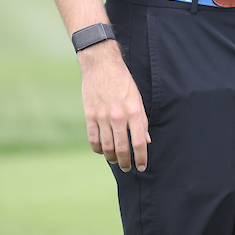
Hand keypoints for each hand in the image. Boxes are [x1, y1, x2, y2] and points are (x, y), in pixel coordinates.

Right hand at [78, 41, 149, 171]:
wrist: (102, 66)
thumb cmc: (124, 82)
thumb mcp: (138, 99)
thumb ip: (142, 120)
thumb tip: (145, 140)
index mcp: (134, 111)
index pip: (139, 142)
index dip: (141, 157)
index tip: (142, 166)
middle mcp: (119, 116)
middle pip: (122, 148)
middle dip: (125, 162)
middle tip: (127, 168)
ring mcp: (102, 117)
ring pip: (107, 146)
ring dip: (112, 157)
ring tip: (115, 161)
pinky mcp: (90, 116)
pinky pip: (93, 139)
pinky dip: (98, 148)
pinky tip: (102, 151)